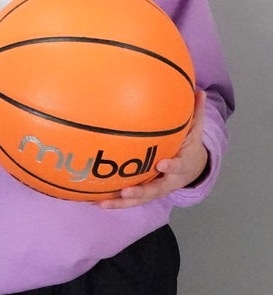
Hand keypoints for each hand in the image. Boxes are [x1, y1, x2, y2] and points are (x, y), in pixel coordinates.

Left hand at [97, 91, 207, 208]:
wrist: (193, 168)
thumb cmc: (189, 145)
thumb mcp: (196, 129)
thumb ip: (196, 112)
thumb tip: (200, 91)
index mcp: (182, 164)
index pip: (178, 165)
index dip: (171, 166)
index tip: (161, 163)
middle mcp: (168, 180)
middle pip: (155, 190)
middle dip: (140, 192)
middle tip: (126, 192)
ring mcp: (156, 189)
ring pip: (139, 199)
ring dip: (121, 203)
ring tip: (102, 203)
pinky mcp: (145, 193)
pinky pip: (129, 199)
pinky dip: (113, 201)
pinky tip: (93, 200)